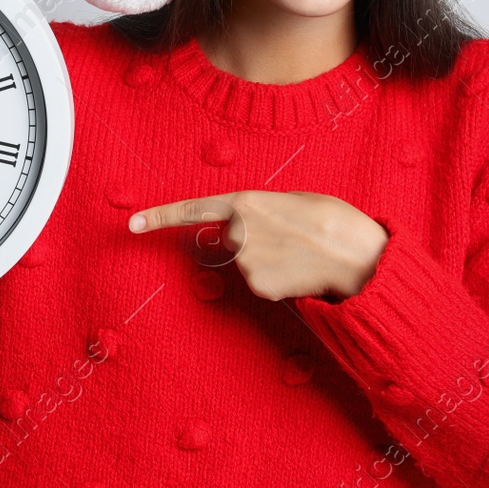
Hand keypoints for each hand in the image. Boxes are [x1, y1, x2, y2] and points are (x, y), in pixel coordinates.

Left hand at [128, 190, 388, 300]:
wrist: (357, 255)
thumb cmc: (332, 220)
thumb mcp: (293, 200)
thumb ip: (261, 210)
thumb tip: (247, 225)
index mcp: (245, 201)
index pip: (192, 210)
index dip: (160, 217)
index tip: (131, 224)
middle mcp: (238, 232)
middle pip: (230, 240)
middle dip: (253, 241)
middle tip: (290, 238)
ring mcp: (246, 263)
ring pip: (247, 264)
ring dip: (268, 261)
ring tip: (300, 254)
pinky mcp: (258, 288)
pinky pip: (260, 284)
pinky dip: (277, 281)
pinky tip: (299, 273)